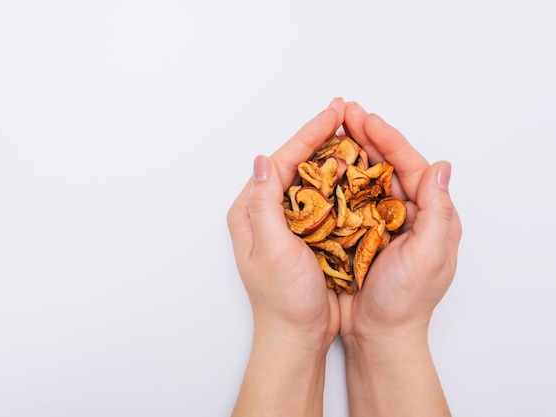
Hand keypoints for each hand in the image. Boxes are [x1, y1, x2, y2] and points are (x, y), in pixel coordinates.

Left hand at [227, 98, 345, 416]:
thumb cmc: (284, 299)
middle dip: (318, 137)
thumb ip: (264, 204)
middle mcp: (264, 212)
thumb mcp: (271, 250)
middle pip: (293, 163)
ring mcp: (284, 222)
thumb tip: (261, 160)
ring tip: (349, 131)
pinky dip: (335, 179)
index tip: (332, 113)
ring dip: (328, 153)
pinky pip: (319, 196)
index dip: (308, 135)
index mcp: (250, 212)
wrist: (297, 335)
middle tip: (342, 112)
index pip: (280, 161)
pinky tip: (351, 168)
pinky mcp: (302, 234)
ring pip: (307, 177)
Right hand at [338, 102, 460, 416]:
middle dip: (365, 137)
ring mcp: (378, 222)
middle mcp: (404, 213)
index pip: (410, 165)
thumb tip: (442, 167)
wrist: (378, 335)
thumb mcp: (429, 256)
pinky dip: (335, 182)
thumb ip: (438, 211)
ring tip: (331, 131)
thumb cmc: (406, 302)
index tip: (365, 119)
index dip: (388, 139)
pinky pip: (346, 200)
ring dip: (349, 154)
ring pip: (363, 178)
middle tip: (344, 114)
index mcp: (427, 214)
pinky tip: (321, 168)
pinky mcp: (356, 233)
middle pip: (385, 165)